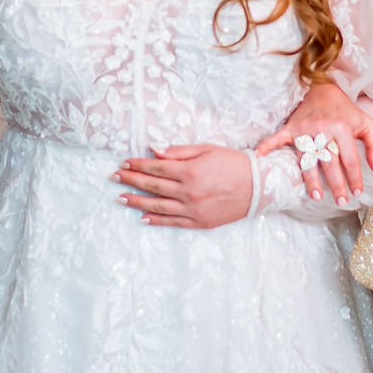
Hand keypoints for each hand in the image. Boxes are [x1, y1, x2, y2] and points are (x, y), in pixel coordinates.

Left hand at [113, 145, 253, 228]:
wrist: (258, 186)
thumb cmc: (233, 163)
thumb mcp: (207, 150)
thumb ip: (180, 152)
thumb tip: (155, 151)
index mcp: (190, 171)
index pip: (156, 167)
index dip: (137, 165)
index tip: (124, 162)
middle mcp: (188, 192)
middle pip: (152, 185)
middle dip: (131, 180)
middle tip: (114, 177)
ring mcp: (193, 209)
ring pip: (157, 206)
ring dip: (137, 202)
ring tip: (121, 198)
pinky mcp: (199, 222)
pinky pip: (172, 222)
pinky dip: (156, 220)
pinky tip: (142, 217)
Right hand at [252, 82, 372, 204]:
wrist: (324, 88)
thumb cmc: (346, 110)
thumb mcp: (367, 123)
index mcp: (343, 128)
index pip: (350, 160)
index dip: (355, 178)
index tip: (357, 192)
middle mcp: (323, 130)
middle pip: (329, 163)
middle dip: (336, 185)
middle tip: (341, 202)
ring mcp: (305, 129)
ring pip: (307, 159)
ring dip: (311, 179)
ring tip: (316, 196)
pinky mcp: (292, 127)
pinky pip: (278, 138)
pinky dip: (268, 146)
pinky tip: (259, 155)